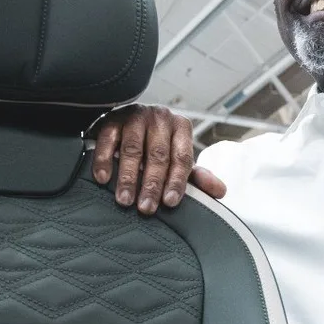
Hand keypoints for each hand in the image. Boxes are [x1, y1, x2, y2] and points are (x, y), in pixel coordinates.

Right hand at [91, 104, 226, 213]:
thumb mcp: (177, 159)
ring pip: (133, 149)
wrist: (129, 122)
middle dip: (152, 184)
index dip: (177, 181)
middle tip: (146, 208)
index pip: (182, 157)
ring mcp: (136, 116)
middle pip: (158, 155)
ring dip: (128, 177)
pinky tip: (103, 178)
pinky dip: (104, 160)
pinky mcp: (112, 117)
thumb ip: (196, 176)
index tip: (170, 202)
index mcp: (181, 127)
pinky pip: (108, 139)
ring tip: (124, 200)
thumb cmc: (156, 146)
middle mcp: (161, 118)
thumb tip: (220, 192)